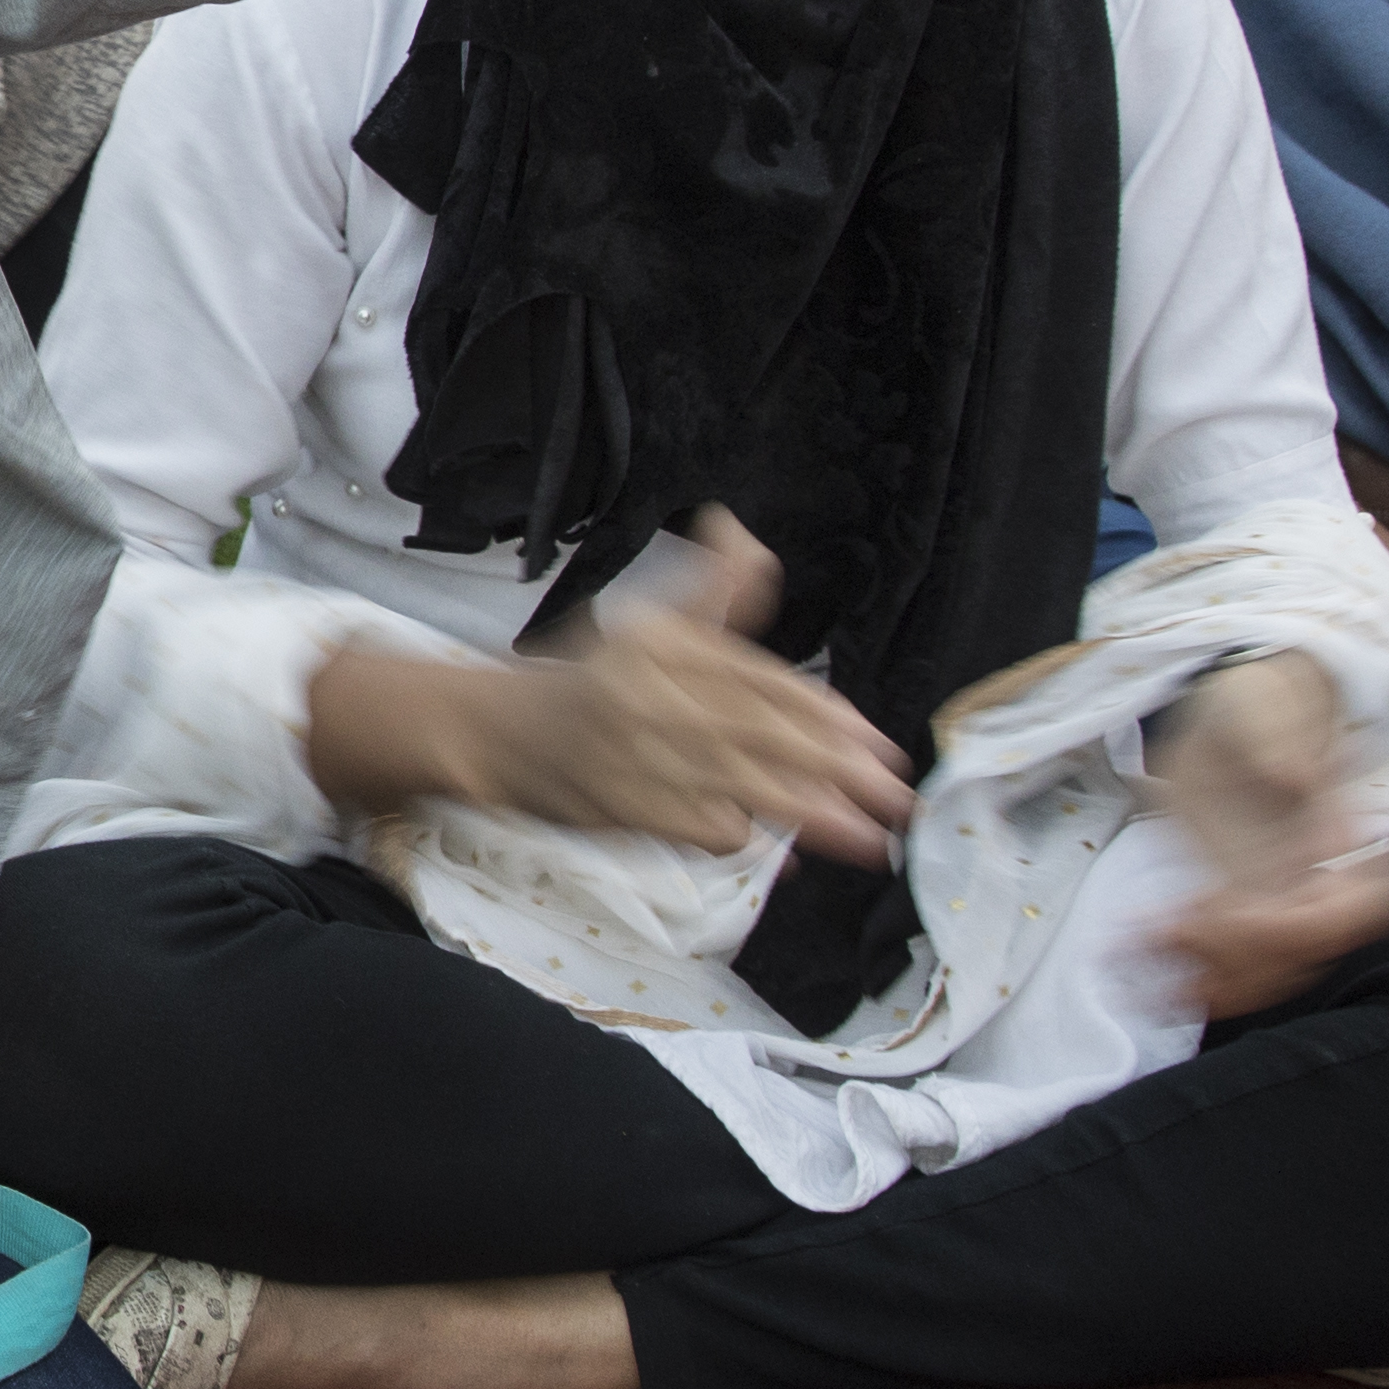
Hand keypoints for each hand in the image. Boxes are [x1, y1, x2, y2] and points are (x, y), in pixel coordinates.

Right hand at [307, 512, 915, 860]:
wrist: (492, 731)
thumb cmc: (588, 680)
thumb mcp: (648, 622)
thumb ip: (713, 590)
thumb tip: (739, 530)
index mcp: (663, 646)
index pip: (757, 681)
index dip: (822, 715)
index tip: (874, 743)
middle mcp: (649, 695)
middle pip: (758, 735)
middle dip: (835, 770)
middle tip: (896, 795)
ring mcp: (633, 755)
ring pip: (736, 787)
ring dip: (810, 817)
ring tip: (870, 838)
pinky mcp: (619, 807)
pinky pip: (694, 828)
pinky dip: (743, 843)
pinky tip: (788, 858)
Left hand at [1143, 651, 1388, 1019]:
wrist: (1236, 709)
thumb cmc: (1259, 700)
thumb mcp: (1263, 702)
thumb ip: (1280, 738)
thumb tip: (1298, 780)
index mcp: (1342, 831)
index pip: (1364, 906)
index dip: (1311, 926)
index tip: (1242, 909)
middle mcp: (1320, 876)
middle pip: (1304, 952)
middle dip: (1238, 954)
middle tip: (1169, 924)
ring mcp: (1280, 897)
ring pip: (1266, 971)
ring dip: (1206, 974)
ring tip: (1139, 944)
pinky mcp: (1238, 903)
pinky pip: (1227, 961)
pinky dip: (1183, 972)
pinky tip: (1128, 953)